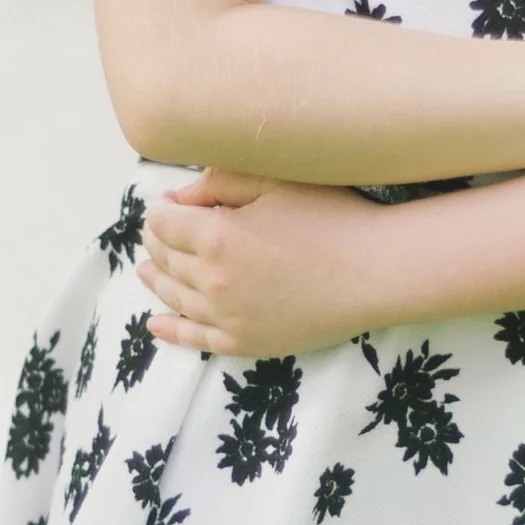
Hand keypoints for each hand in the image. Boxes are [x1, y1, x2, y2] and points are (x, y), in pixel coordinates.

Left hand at [137, 169, 399, 358]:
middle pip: (164, 259)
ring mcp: (226, 317)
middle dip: (157, 242)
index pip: (162, 222)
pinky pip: (195, 338)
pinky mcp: (245, 342)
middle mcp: (212, 280)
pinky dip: (170, 330)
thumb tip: (179, 197)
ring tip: (147, 269)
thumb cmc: (334, 218)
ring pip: (173, 296)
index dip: (160, 210)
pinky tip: (155, 323)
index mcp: (215, 236)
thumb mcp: (276, 184)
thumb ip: (221, 182)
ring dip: (156, 279)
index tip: (169, 205)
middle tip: (162, 232)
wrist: (378, 272)